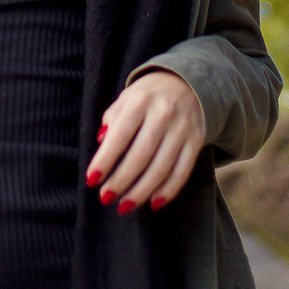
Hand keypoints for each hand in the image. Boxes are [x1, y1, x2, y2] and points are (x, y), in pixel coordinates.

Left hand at [85, 69, 205, 214]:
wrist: (189, 82)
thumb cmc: (148, 95)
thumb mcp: (127, 97)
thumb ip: (113, 118)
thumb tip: (101, 143)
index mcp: (140, 101)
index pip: (119, 135)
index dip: (105, 160)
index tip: (91, 180)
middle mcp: (163, 114)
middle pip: (140, 156)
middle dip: (121, 181)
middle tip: (105, 198)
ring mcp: (182, 129)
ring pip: (161, 168)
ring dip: (141, 192)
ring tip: (124, 206)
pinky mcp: (196, 141)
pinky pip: (183, 171)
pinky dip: (168, 190)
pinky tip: (153, 203)